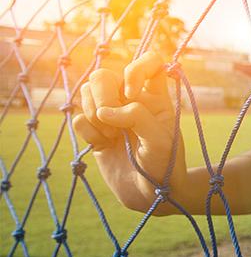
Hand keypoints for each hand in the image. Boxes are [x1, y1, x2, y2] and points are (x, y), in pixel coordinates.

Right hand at [72, 52, 184, 213]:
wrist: (152, 194)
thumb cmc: (165, 165)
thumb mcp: (160, 140)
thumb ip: (136, 118)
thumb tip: (103, 111)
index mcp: (155, 97)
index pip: (149, 62)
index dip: (136, 69)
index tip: (132, 91)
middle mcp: (132, 101)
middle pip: (105, 75)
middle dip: (103, 93)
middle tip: (111, 119)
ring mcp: (112, 115)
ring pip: (88, 93)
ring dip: (93, 112)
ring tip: (111, 135)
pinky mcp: (96, 132)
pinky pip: (79, 118)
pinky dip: (87, 131)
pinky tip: (102, 145)